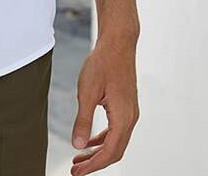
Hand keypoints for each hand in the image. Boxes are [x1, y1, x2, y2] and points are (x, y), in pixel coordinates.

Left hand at [69, 33, 139, 174]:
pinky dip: (104, 140)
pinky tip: (90, 141)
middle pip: (115, 151)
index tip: (77, 173)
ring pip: (117, 142)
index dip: (93, 165)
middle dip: (96, 163)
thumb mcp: (87, 92)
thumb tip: (78, 146)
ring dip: (99, 152)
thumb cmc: (103, 64)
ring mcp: (130, 112)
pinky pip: (117, 131)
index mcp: (123, 117)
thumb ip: (83, 121)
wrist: (118, 44)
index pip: (110, 152)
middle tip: (76, 170)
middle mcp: (131, 118)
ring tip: (80, 159)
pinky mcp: (126, 106)